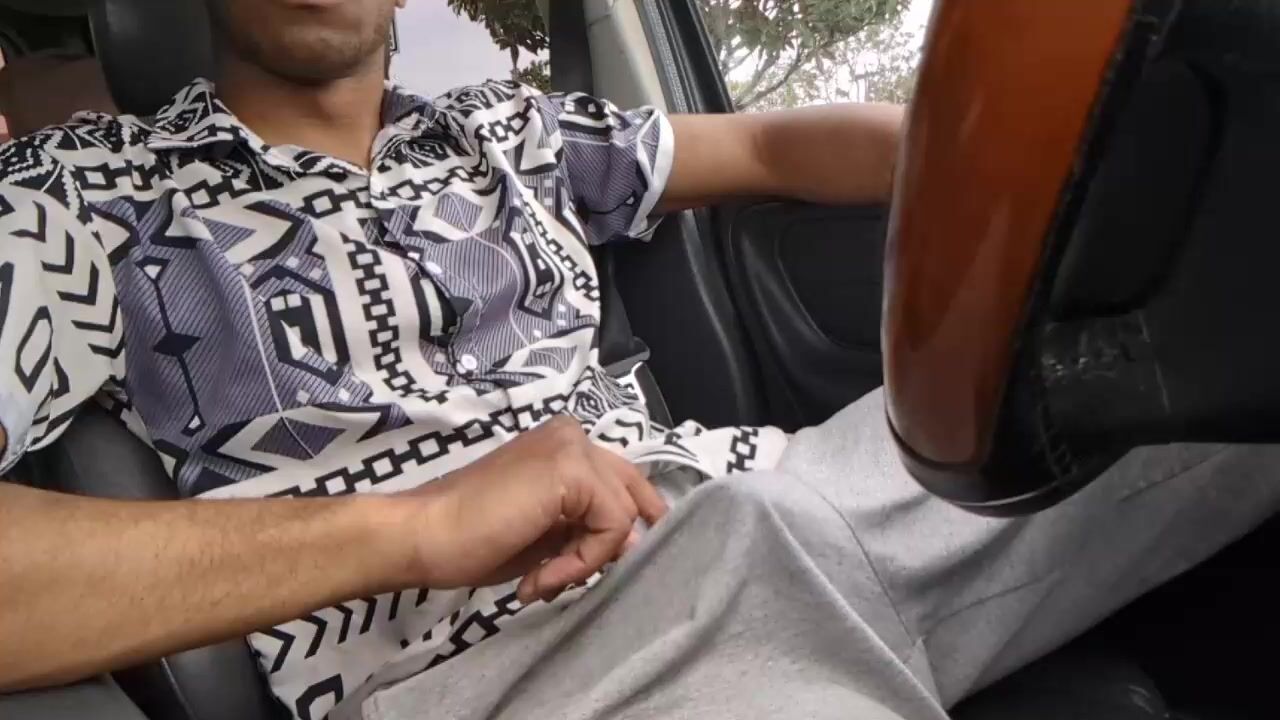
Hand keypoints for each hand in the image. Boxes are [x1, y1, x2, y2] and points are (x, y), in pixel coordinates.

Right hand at [407, 416, 667, 603]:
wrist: (425, 535)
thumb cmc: (471, 539)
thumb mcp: (546, 534)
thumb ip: (584, 527)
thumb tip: (631, 542)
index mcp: (562, 445)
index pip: (621, 483)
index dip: (616, 531)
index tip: (581, 567)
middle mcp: (572, 435)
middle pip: (630, 494)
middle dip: (608, 544)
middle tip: (563, 577)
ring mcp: (573, 446)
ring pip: (622, 515)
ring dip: (586, 560)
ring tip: (541, 581)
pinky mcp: (572, 469)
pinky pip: (611, 526)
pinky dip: (583, 561)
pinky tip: (542, 575)